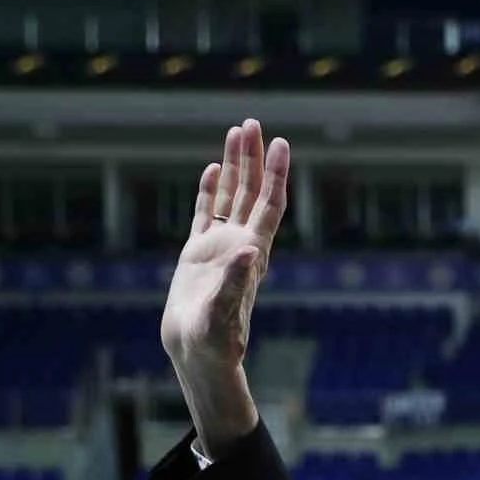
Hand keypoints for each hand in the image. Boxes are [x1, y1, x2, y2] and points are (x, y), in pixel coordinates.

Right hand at [160, 119, 288, 374]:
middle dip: (254, 159)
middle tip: (253, 123)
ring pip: (230, 197)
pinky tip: (212, 169)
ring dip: (234, 166)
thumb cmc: (215, 342)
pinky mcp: (197, 256)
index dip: (276, 174)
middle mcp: (239, 246)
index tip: (282, 143)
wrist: (197, 356)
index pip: (269, 206)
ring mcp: (219, 248)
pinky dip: (209, 190)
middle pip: (251, 193)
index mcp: (251, 255)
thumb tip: (250, 250)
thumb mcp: (226, 314)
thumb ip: (237, 282)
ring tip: (237, 131)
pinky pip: (205, 214)